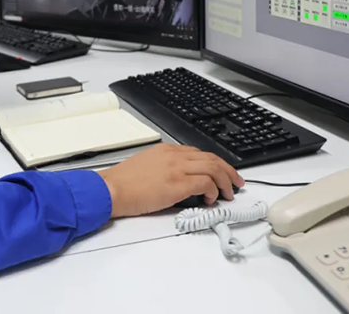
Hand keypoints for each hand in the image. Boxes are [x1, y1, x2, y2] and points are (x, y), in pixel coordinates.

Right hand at [97, 144, 243, 217]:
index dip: (215, 164)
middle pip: (211, 158)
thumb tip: (180, 180)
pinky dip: (214, 191)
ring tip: (229, 193)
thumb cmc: (124, 183)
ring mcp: (177, 168)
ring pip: (214, 168)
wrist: (112, 189)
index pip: (199, 153)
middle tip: (236, 182)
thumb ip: (165, 168)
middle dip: (228, 171)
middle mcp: (174, 155)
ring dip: (226, 181)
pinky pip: (206, 182)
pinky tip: (212, 199)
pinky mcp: (178, 183)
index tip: (222, 173)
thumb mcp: (146, 167)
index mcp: (166, 150)